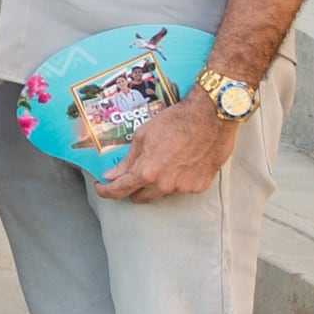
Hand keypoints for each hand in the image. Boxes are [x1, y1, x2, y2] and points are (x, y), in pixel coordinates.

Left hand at [101, 90, 229, 203]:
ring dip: (158, 183)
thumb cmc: (176, 121)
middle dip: (133, 188)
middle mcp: (164, 185)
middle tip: (132, 174)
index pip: (120, 190)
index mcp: (147, 172)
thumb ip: (128, 160)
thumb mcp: (143, 135)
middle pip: (140, 197)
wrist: (211, 116)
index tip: (102, 188)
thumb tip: (112, 175)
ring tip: (165, 160)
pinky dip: (178, 179)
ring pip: (162, 192)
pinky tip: (182, 162)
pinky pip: (182, 188)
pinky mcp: (200, 186)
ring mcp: (184, 187)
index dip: (107, 191)